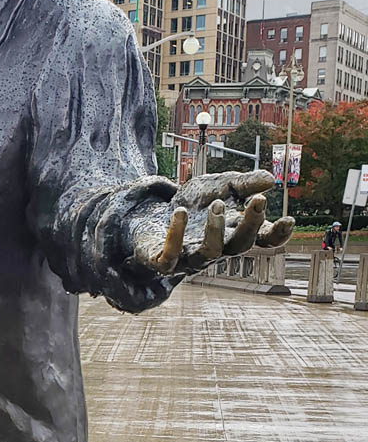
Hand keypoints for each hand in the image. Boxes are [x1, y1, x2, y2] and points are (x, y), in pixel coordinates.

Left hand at [132, 170, 293, 277]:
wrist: (153, 215)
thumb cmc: (194, 204)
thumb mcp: (219, 186)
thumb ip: (243, 183)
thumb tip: (269, 180)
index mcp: (235, 232)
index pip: (262, 240)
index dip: (278, 235)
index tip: (289, 219)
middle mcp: (217, 249)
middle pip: (241, 245)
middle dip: (251, 225)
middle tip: (258, 201)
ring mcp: (191, 258)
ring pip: (210, 253)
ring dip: (216, 229)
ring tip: (216, 204)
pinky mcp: (164, 261)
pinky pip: (171, 255)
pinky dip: (175, 234)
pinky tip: (179, 212)